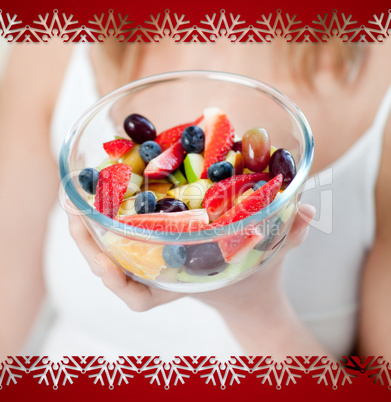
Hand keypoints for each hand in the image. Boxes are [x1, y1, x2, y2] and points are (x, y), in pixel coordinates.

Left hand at [65, 200, 314, 314]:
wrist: (250, 291)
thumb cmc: (258, 275)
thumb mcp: (274, 253)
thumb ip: (290, 233)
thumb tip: (305, 211)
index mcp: (182, 283)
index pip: (141, 299)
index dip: (119, 285)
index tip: (105, 269)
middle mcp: (163, 274)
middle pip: (114, 270)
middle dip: (90, 245)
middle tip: (72, 211)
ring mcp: (157, 262)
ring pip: (112, 253)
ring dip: (90, 227)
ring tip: (75, 197)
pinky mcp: (158, 246)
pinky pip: (124, 235)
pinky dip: (108, 217)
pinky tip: (102, 190)